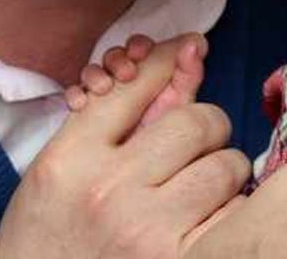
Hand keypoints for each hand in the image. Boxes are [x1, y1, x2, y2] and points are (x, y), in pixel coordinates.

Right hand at [0, 33, 246, 258]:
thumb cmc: (51, 238)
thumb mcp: (64, 170)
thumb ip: (121, 115)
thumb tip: (189, 49)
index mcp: (71, 159)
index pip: (138, 85)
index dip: (170, 62)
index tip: (189, 50)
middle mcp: (109, 190)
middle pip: (198, 121)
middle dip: (206, 129)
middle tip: (194, 151)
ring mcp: (148, 231)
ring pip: (227, 166)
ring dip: (223, 174)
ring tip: (197, 192)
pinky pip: (235, 215)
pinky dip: (228, 215)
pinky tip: (202, 224)